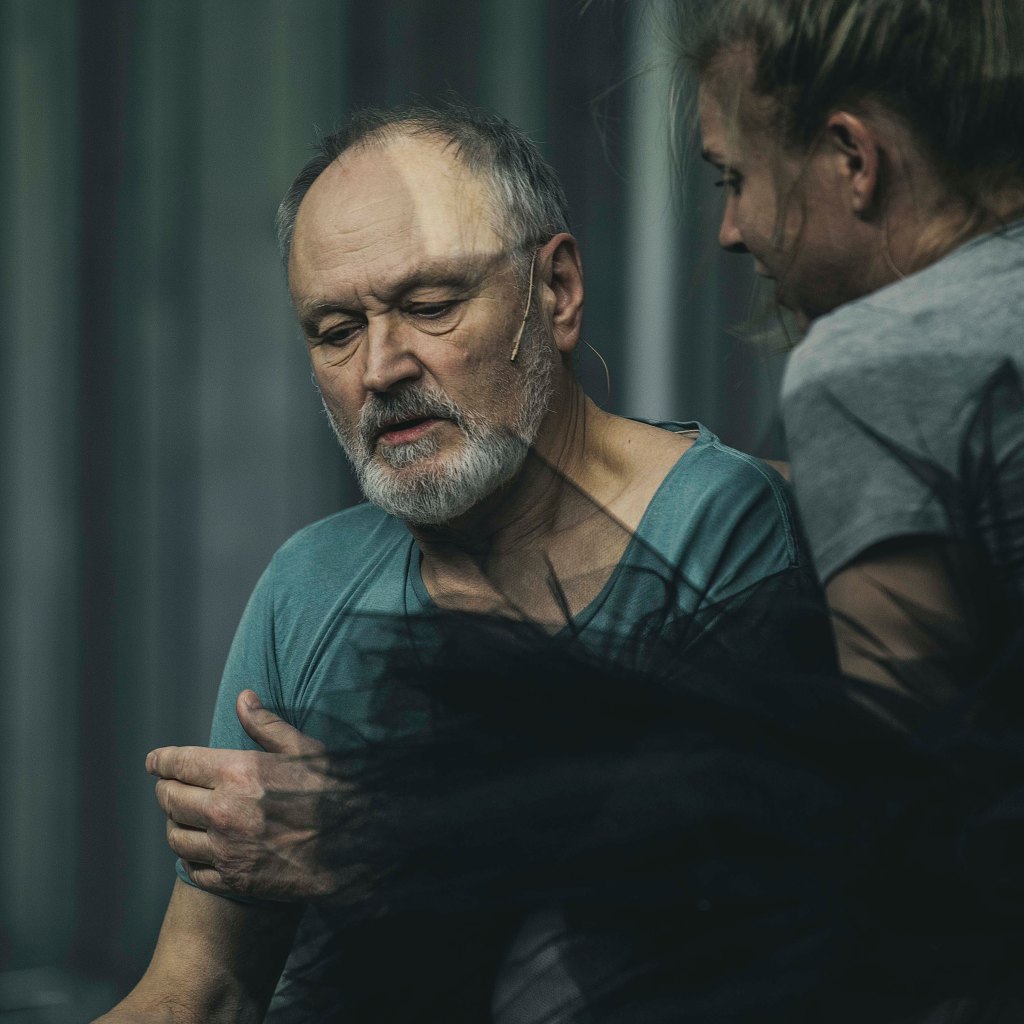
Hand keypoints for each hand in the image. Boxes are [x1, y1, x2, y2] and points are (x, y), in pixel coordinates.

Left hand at [148, 690, 345, 901]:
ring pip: (176, 836)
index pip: (181, 763)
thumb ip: (267, 725)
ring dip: (174, 823)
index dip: (162, 761)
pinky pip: (193, 869)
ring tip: (183, 817)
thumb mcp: (305, 748)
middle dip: (164, 789)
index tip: (154, 761)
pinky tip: (200, 848)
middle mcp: (224, 811)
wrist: (356, 846)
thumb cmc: (334, 791)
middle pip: (170, 799)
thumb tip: (242, 698)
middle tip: (167, 786)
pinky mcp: (234, 878)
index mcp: (239, 772)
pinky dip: (190, 856)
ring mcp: (226, 848)